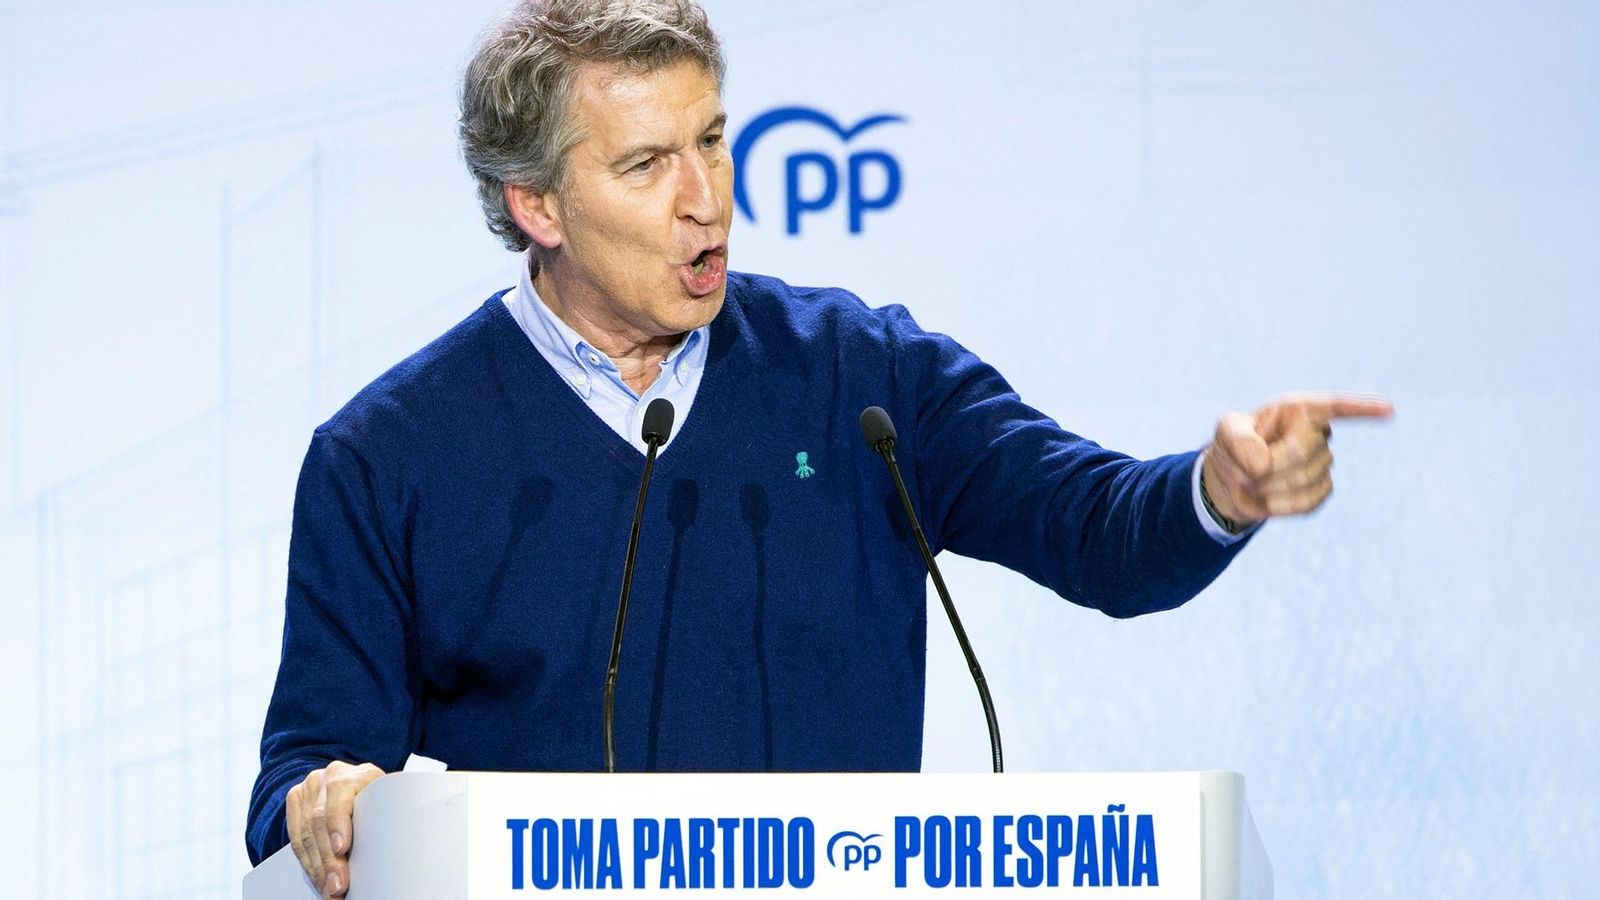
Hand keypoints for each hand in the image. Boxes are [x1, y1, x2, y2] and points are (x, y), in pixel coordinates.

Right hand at [285, 761, 384, 896]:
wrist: (364, 787)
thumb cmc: (384, 803)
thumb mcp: (392, 805)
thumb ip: (387, 819)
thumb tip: (392, 857)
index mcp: (361, 773)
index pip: (340, 792)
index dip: (338, 821)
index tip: (341, 848)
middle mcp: (332, 774)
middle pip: (321, 819)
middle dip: (328, 859)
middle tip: (337, 886)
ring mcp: (312, 786)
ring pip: (306, 832)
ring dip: (317, 867)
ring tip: (328, 889)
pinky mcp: (296, 799)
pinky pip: (296, 837)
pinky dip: (307, 863)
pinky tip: (317, 879)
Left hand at [1202, 392, 1392, 528]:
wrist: (1232, 480)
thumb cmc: (1232, 447)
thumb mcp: (1225, 433)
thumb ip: (1238, 440)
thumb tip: (1262, 464)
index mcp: (1297, 410)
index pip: (1333, 406)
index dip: (1361, 408)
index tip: (1389, 409)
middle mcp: (1317, 433)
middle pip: (1302, 451)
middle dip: (1268, 464)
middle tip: (1243, 468)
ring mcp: (1323, 463)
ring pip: (1304, 479)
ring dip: (1268, 486)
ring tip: (1251, 481)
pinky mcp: (1321, 490)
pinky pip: (1307, 501)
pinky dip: (1279, 505)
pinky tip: (1265, 499)